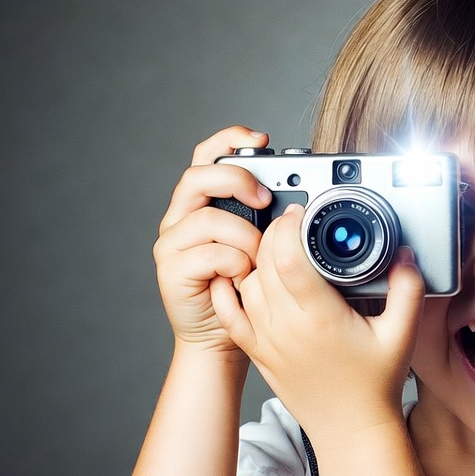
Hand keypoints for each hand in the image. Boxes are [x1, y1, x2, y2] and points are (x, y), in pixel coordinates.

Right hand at [154, 126, 271, 355]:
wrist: (221, 337)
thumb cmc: (246, 289)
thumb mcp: (263, 245)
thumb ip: (269, 218)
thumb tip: (303, 197)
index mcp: (203, 202)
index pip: (206, 156)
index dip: (229, 140)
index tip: (260, 138)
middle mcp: (182, 216)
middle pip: (198, 177)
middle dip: (237, 181)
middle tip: (266, 200)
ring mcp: (172, 242)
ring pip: (209, 220)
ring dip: (245, 238)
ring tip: (257, 259)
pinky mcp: (171, 269)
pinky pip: (209, 254)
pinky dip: (234, 264)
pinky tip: (242, 277)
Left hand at [211, 204, 425, 442]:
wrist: (350, 429)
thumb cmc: (376, 385)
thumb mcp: (403, 334)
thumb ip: (407, 288)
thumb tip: (404, 253)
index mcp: (320, 318)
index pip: (287, 257)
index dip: (289, 226)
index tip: (302, 214)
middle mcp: (286, 327)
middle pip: (263, 262)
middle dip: (275, 233)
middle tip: (294, 225)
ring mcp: (266, 340)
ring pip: (246, 281)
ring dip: (258, 258)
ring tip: (280, 250)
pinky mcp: (256, 350)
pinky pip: (230, 310)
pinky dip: (231, 287)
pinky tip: (243, 274)